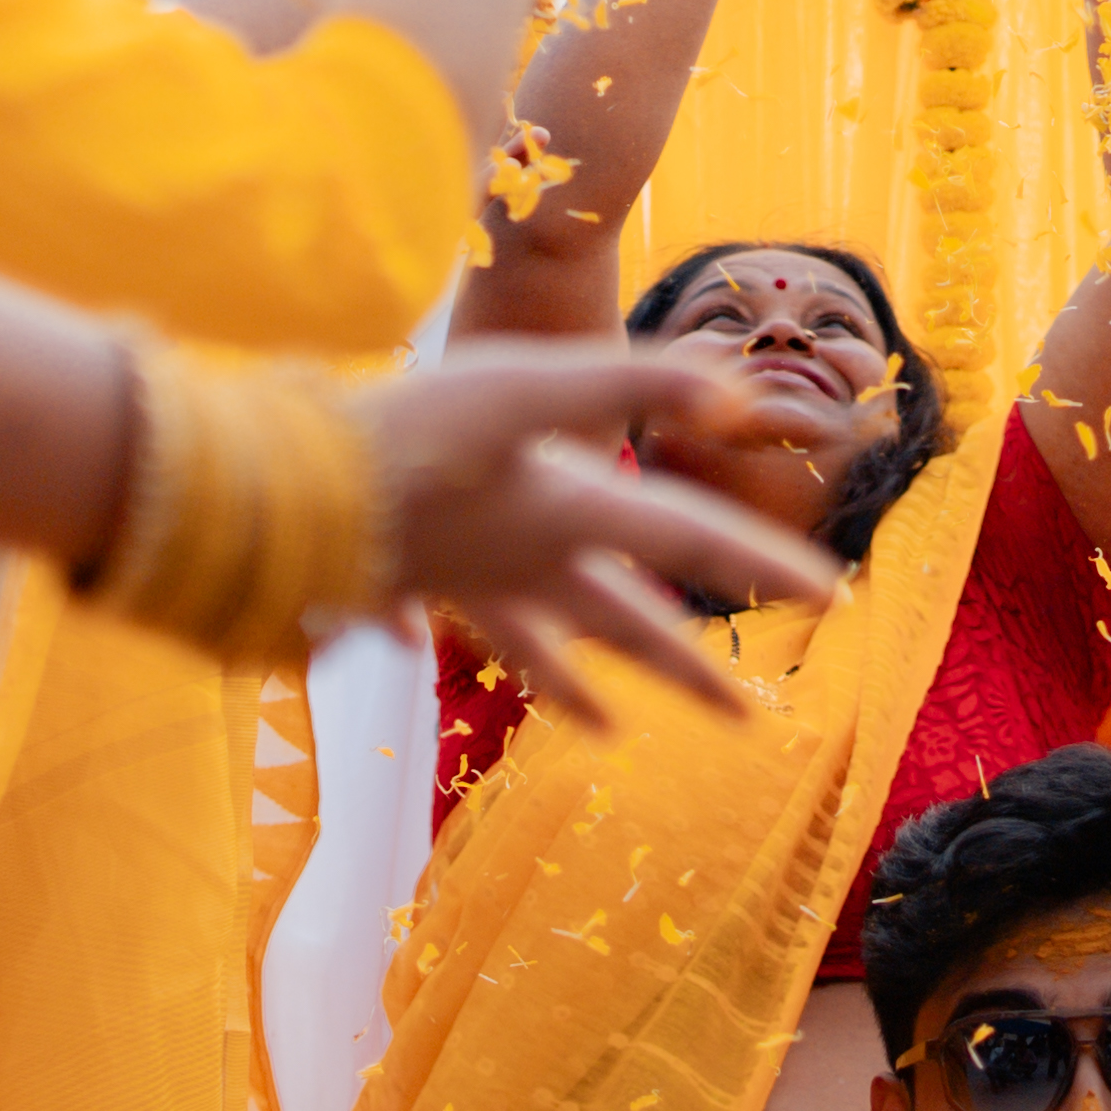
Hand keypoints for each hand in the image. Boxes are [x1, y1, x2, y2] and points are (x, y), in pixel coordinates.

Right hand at [355, 344, 840, 718]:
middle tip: (747, 719)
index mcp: (569, 517)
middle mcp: (526, 566)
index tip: (832, 598)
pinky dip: (437, 643)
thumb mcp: (530, 384)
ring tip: (605, 729)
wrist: (278, 493)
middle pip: (627, 623)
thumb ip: (636, 382)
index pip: (690, 538)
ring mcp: (462, 581)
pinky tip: (412, 652)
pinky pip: (438, 626)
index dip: (763, 560)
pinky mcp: (399, 576)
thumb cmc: (406, 431)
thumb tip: (738, 398)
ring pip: (538, 644)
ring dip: (578, 684)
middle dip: (688, 669)